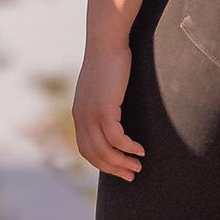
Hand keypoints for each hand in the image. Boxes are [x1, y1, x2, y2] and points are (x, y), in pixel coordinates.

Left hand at [68, 40, 142, 180]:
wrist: (106, 43)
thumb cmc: (109, 62)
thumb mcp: (102, 88)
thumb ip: (103, 104)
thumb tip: (115, 115)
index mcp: (79, 115)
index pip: (86, 149)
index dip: (102, 163)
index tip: (119, 169)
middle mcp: (81, 118)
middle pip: (95, 155)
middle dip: (114, 168)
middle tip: (132, 175)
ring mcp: (91, 115)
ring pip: (105, 150)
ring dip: (123, 162)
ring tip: (138, 166)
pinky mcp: (104, 110)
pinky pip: (117, 138)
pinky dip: (128, 147)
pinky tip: (140, 150)